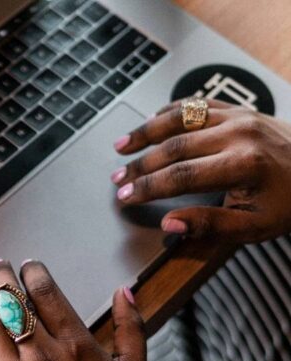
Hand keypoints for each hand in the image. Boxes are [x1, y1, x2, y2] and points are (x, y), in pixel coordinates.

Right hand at [111, 99, 290, 242]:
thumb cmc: (288, 202)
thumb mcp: (253, 226)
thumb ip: (210, 225)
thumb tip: (170, 225)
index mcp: (243, 164)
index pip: (181, 176)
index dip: (148, 188)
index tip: (126, 198)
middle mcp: (239, 134)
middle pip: (175, 146)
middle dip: (140, 165)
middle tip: (117, 180)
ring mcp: (239, 116)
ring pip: (182, 118)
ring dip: (146, 132)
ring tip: (121, 146)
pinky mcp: (240, 109)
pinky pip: (199, 105)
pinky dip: (171, 112)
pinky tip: (151, 122)